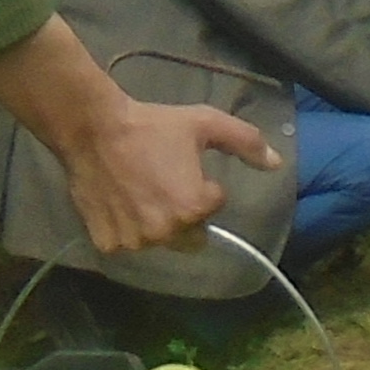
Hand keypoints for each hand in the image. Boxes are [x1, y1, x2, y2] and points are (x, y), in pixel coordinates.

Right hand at [62, 94, 273, 257]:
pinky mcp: (107, 244)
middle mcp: (165, 233)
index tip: (183, 166)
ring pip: (158, 241)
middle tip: (165, 185)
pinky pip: (127, 244)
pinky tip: (119, 202)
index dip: (202, 185)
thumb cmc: (152, 125)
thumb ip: (245, 143)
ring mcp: (134, 242)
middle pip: (190, 235)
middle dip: (184, 216)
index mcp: (193, 208)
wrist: (93, 129)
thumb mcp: (204, 124)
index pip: (213, 205)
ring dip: (155, 224)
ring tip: (139, 192)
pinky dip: (125, 229)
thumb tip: (277, 164)